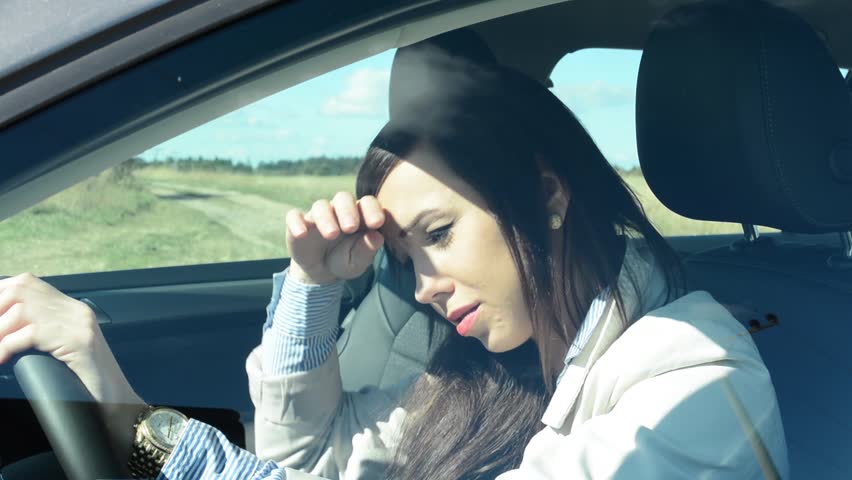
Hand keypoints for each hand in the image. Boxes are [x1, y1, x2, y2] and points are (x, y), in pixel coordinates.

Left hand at [0, 273, 142, 406]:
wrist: (120, 407)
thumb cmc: (86, 388)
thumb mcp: (60, 352)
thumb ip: (40, 336)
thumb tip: (4, 330)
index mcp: (71, 310)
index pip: (27, 284)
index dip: (0, 295)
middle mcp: (77, 311)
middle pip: (22, 289)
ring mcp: (81, 324)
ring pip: (23, 310)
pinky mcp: (80, 341)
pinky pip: (33, 334)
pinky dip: (7, 346)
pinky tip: (2, 359)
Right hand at [286, 192, 385, 283]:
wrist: (321, 271)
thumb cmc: (345, 261)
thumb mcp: (357, 262)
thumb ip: (367, 250)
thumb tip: (377, 236)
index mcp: (360, 215)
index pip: (367, 203)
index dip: (372, 210)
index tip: (376, 223)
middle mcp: (339, 210)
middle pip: (343, 198)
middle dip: (348, 211)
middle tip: (351, 227)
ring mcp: (319, 215)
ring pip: (321, 206)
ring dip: (326, 218)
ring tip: (331, 234)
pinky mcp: (299, 222)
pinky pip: (294, 216)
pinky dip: (296, 222)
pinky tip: (301, 233)